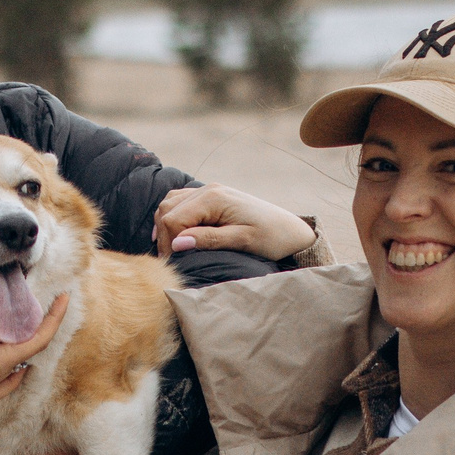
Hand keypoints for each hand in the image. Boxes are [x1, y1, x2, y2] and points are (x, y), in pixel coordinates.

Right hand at [0, 296, 68, 404]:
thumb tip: (24, 320)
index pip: (37, 339)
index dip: (54, 318)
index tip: (65, 298)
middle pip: (25, 354)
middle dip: (35, 330)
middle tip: (40, 307)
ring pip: (13, 371)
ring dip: (22, 351)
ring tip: (24, 332)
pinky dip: (9, 377)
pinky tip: (11, 372)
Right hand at [155, 184, 317, 260]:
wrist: (291, 230)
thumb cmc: (271, 237)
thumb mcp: (241, 241)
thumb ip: (208, 239)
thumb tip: (177, 244)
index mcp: (213, 198)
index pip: (173, 219)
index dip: (168, 243)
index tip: (174, 264)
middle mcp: (208, 190)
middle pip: (167, 209)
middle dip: (164, 236)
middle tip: (170, 261)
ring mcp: (209, 190)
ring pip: (170, 203)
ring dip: (165, 226)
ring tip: (171, 250)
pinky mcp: (212, 197)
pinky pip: (181, 202)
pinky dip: (173, 217)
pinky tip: (176, 235)